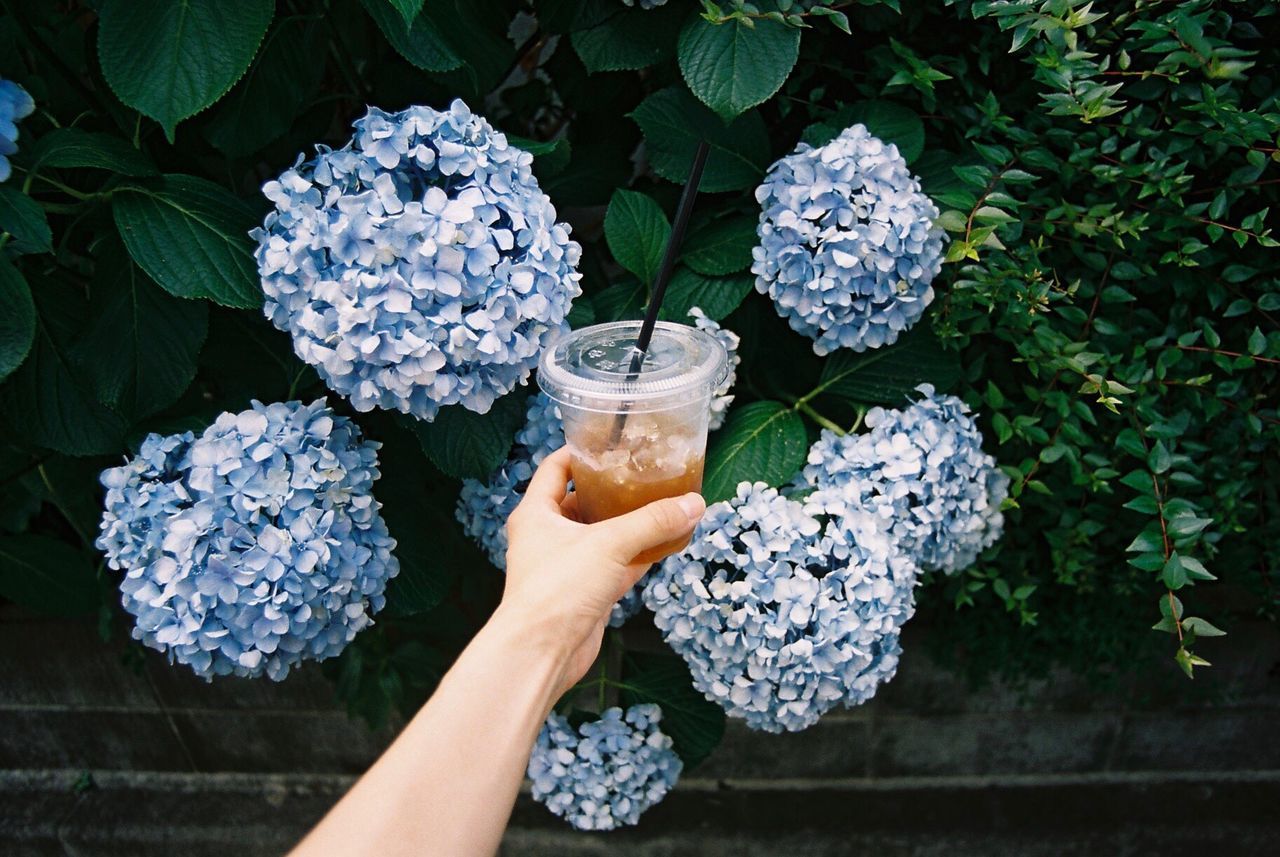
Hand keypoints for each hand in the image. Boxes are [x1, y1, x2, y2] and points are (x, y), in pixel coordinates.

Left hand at [497, 446, 705, 697]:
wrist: (541, 653)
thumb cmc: (557, 589)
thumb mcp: (609, 544)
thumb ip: (652, 521)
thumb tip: (694, 504)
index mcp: (536, 513)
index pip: (556, 468)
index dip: (581, 452)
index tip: (612, 441)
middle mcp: (547, 536)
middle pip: (584, 502)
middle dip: (615, 491)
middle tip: (647, 474)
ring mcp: (566, 566)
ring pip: (603, 536)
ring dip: (631, 525)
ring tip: (665, 506)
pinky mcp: (584, 593)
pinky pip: (616, 565)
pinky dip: (638, 556)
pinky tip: (667, 545)